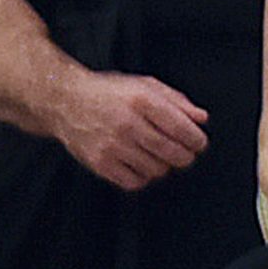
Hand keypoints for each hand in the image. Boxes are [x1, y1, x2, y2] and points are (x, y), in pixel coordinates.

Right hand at [55, 73, 209, 191]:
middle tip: (184, 153)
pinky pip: (135, 182)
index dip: (197, 140)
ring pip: (156, 170)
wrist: (66, 102)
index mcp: (141, 100)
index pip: (181, 128)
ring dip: (162, 165)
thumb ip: (177, 101)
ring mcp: (112, 145)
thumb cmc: (109, 93)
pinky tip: (139, 163)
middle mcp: (127, 123)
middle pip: (172, 153)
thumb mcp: (144, 85)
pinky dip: (143, 176)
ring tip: (156, 154)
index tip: (198, 143)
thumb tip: (201, 119)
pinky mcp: (100, 163)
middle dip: (185, 156)